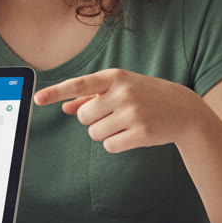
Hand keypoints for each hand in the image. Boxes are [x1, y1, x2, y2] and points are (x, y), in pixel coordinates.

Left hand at [34, 68, 203, 152]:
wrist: (184, 110)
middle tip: (112, 115)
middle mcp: (122, 92)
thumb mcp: (119, 89)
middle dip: (92, 120)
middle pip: (83, 117)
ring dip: (104, 133)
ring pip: (94, 133)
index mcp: (114, 77)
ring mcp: (132, 113)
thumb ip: (90, 96)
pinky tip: (131, 135)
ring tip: (124, 124)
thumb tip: (65, 107)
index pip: (78, 84)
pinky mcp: (141, 133)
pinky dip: (115, 144)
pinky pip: (109, 146)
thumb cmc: (145, 95)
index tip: (37, 99)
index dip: (56, 92)